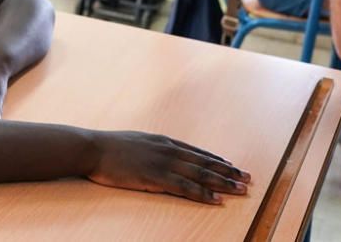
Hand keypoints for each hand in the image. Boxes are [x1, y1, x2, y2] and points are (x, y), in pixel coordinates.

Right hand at [87, 131, 249, 203]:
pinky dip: (203, 194)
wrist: (93, 148)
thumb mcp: (136, 142)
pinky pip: (185, 187)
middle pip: (205, 162)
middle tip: (247, 178)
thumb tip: (160, 152)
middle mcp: (169, 149)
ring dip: (223, 183)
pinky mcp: (155, 177)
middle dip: (228, 172)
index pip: (198, 152)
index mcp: (164, 141)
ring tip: (241, 190)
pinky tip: (216, 199)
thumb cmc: (110, 147)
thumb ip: (152, 147)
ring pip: (201, 174)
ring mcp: (163, 163)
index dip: (217, 160)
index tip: (233, 166)